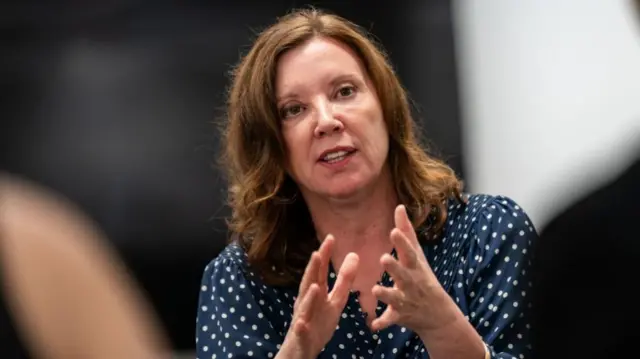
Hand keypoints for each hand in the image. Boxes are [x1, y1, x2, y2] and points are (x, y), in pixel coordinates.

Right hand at [279, 235, 358, 358]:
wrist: (302, 351)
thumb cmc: (318, 323)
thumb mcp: (335, 301)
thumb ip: (343, 280)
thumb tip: (354, 255)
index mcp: (316, 294)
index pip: (319, 272)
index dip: (324, 256)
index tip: (331, 238)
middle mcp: (306, 303)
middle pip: (309, 284)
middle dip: (312, 270)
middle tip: (317, 252)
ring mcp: (302, 319)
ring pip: (304, 308)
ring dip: (308, 298)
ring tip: (315, 286)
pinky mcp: (301, 336)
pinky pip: (301, 332)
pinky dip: (301, 326)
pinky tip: (301, 322)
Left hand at [370, 205, 458, 334]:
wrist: (438, 315)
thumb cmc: (423, 277)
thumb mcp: (417, 255)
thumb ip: (406, 232)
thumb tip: (399, 206)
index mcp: (414, 266)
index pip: (409, 252)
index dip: (402, 242)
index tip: (394, 231)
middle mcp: (411, 282)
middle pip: (403, 274)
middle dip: (395, 268)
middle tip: (384, 259)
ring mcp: (406, 300)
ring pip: (395, 297)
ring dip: (386, 294)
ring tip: (376, 290)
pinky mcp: (400, 316)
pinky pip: (390, 320)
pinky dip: (382, 323)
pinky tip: (373, 325)